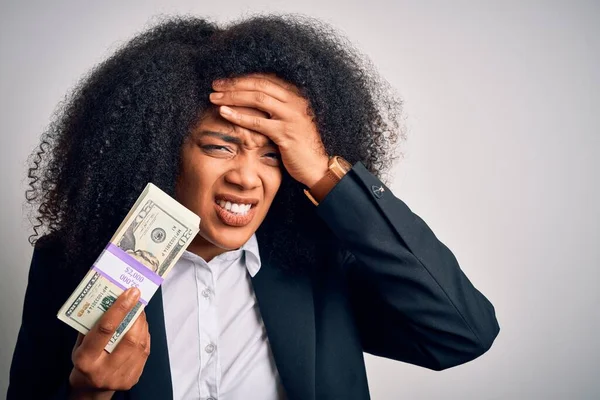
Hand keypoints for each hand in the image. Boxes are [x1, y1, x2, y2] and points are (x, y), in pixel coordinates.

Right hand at [68, 287, 149, 399]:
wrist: (91, 390)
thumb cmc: (84, 361)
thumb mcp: (80, 345)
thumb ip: (92, 326)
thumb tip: (110, 299)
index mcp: (86, 360)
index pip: (105, 330)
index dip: (120, 309)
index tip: (131, 293)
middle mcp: (104, 371)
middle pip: (129, 338)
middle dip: (136, 315)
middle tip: (138, 299)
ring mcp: (120, 377)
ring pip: (140, 345)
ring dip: (142, 324)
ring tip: (140, 311)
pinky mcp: (132, 380)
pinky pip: (144, 352)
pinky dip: (145, 336)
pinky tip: (141, 326)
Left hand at [209, 73, 329, 187]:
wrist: (317, 166)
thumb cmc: (300, 146)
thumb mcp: (289, 121)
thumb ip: (275, 109)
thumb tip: (250, 100)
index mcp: (295, 96)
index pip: (265, 79)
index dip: (243, 78)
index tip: (225, 81)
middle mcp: (294, 102)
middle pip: (259, 85)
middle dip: (234, 84)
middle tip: (215, 86)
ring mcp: (291, 117)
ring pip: (258, 99)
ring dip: (233, 97)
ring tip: (214, 98)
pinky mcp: (286, 133)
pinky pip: (258, 122)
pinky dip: (239, 116)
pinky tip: (225, 113)